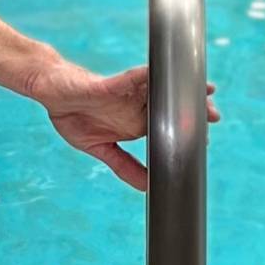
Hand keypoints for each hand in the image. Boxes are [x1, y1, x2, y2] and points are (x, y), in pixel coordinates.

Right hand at [29, 64, 220, 192]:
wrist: (51, 92)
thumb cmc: (73, 115)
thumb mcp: (99, 149)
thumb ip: (123, 166)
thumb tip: (147, 187)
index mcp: (135, 123)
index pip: (167, 128)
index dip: (185, 133)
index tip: (203, 142)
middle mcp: (136, 106)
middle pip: (171, 108)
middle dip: (192, 111)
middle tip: (214, 117)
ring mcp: (128, 94)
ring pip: (162, 92)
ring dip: (182, 92)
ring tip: (205, 94)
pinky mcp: (115, 84)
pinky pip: (137, 78)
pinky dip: (154, 77)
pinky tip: (171, 77)